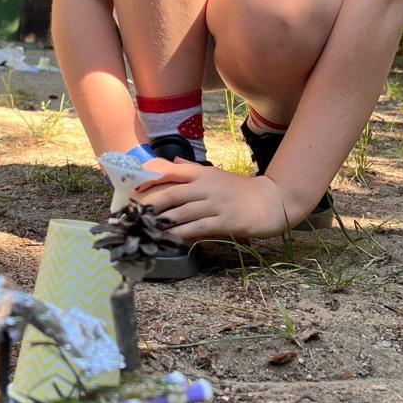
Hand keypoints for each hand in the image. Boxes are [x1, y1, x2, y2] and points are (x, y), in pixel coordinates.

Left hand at [136, 159, 293, 242]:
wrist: (271, 201)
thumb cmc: (240, 190)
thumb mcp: (215, 174)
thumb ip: (192, 170)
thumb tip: (173, 162)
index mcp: (202, 173)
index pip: (169, 172)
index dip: (148, 181)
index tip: (131, 190)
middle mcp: (206, 186)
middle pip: (170, 193)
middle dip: (148, 204)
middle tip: (131, 214)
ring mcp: (215, 203)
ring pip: (181, 212)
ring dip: (160, 222)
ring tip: (144, 229)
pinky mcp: (225, 221)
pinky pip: (198, 228)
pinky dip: (181, 234)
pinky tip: (169, 239)